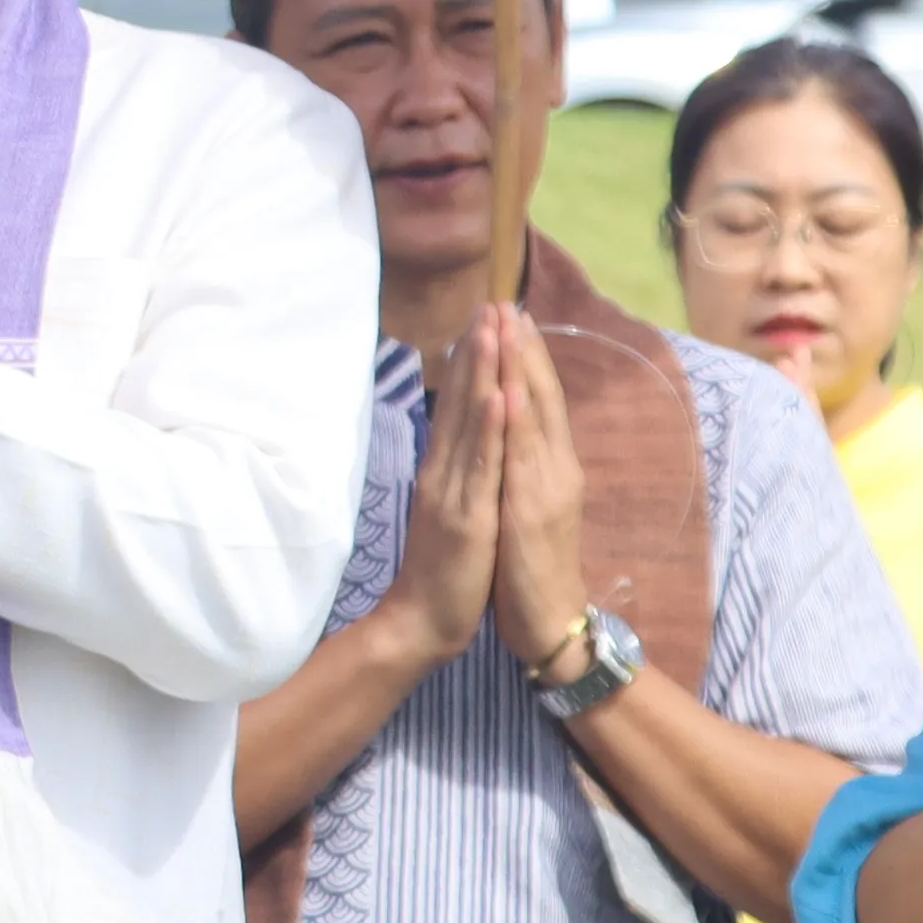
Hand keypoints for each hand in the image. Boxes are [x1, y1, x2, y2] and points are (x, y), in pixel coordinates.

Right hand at [381, 314, 505, 670]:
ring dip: (482, 373)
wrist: (423, 620)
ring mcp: (452, 492)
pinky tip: (499, 394)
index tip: (483, 319)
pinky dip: (489, 427)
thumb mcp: (449, 510)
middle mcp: (443, 473)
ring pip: (470, 424)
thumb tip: (460, 441)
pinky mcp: (466, 517)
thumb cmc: (443, 568)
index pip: (457, 406)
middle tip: (490, 303)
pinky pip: (481, 466)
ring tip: (493, 329)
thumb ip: (453, 473)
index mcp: (442, 472)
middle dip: (477, 351)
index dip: (469, 361)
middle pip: (461, 402)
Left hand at [476, 306, 599, 671]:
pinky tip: (507, 391)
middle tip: (506, 301)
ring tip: (508, 326)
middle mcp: (553, 469)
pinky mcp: (529, 513)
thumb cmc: (528, 566)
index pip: (538, 400)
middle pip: (539, 397)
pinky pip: (521, 461)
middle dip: (523, 349)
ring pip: (532, 418)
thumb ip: (522, 467)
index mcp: (550, 467)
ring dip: (520, 370)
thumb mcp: (524, 505)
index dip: (526, 357)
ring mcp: (544, 488)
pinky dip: (516, 424)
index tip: (510, 314)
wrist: (546, 622)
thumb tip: (509, 432)